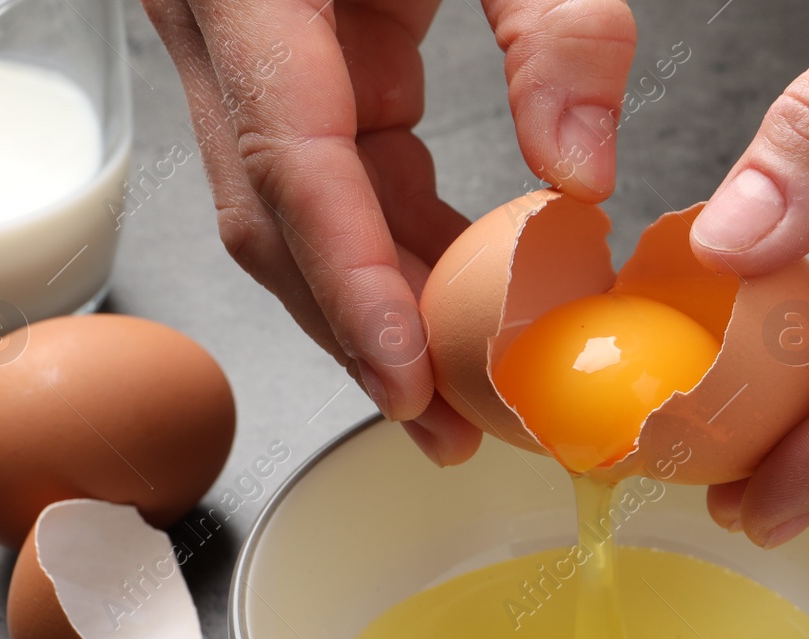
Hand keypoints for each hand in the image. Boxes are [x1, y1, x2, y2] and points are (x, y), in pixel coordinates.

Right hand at [141, 0, 636, 463]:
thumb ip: (553, 24)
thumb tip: (583, 179)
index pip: (290, 158)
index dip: (349, 279)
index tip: (407, 376)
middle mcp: (226, 30)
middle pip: (278, 221)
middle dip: (361, 334)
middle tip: (448, 428)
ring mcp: (249, 58)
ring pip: (293, 220)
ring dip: (374, 315)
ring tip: (457, 403)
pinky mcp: (298, 72)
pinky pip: (330, 184)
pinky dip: (392, 254)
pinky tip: (454, 311)